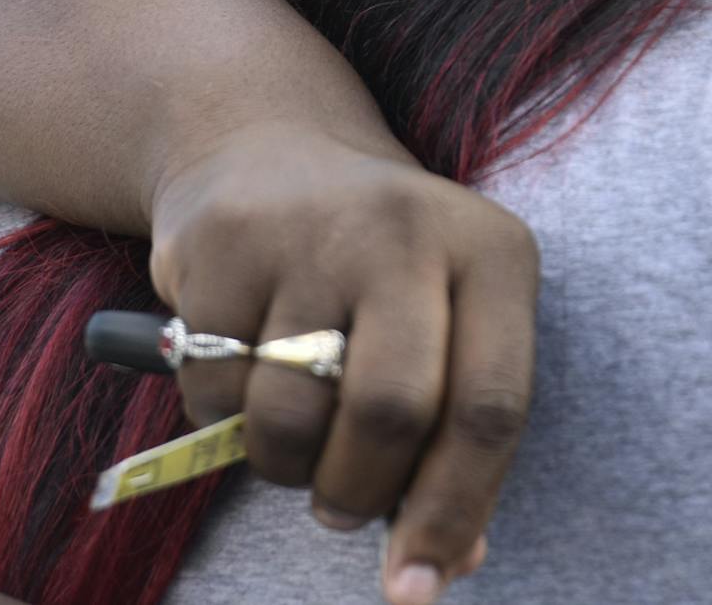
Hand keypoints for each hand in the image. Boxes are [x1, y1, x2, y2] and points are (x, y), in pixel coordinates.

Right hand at [147, 122, 539, 604]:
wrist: (271, 150)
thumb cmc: (383, 269)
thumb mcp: (450, 320)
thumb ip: (458, 435)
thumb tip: (449, 564)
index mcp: (495, 252)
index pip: (493, 405)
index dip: (455, 509)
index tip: (419, 585)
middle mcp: (412, 231)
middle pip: (394, 412)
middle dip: (361, 492)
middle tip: (343, 507)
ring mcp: (315, 232)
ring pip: (294, 417)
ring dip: (289, 466)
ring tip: (299, 434)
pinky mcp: (225, 246)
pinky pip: (216, 395)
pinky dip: (224, 418)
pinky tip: (245, 365)